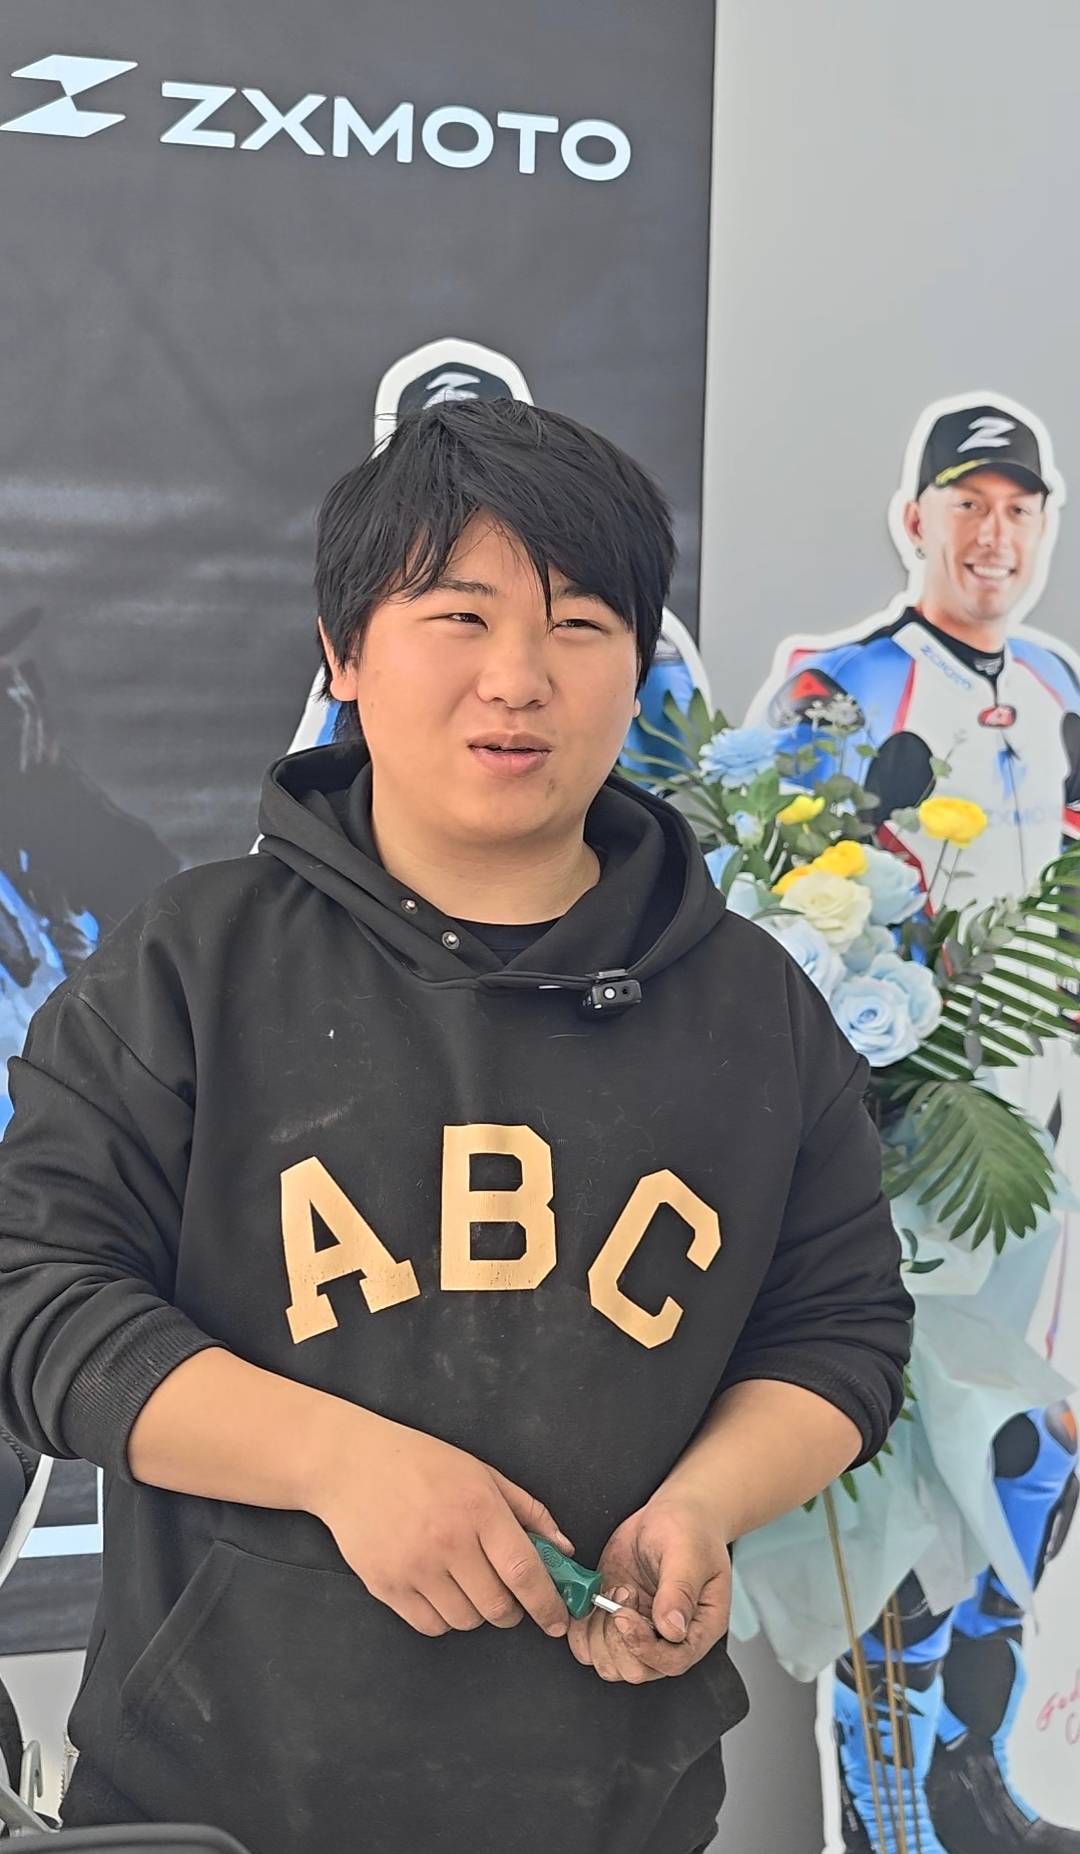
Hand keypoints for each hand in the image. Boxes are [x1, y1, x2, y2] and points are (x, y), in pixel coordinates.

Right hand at [311, 1407, 575, 1640]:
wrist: (350, 1464)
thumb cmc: (421, 1463)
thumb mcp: (482, 1473)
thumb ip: (528, 1512)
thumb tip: (563, 1550)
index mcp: (479, 1509)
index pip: (525, 1573)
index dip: (548, 1605)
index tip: (557, 1621)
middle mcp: (449, 1542)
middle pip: (497, 1607)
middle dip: (511, 1611)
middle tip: (508, 1597)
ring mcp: (414, 1567)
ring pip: (465, 1621)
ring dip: (475, 1612)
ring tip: (465, 1583)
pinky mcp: (386, 1586)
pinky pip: (430, 1625)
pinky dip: (443, 1618)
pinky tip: (439, 1590)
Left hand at [566, 1493, 731, 1683]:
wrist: (673, 1513)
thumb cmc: (691, 1530)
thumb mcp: (689, 1553)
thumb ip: (680, 1591)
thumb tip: (671, 1629)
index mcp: (698, 1628)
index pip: (672, 1662)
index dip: (644, 1648)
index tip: (625, 1617)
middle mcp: (668, 1638)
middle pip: (636, 1670)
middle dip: (618, 1637)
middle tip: (623, 1593)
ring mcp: (639, 1629)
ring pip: (609, 1662)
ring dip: (600, 1630)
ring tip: (614, 1590)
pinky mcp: (613, 1618)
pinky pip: (588, 1643)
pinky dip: (582, 1626)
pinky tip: (595, 1596)